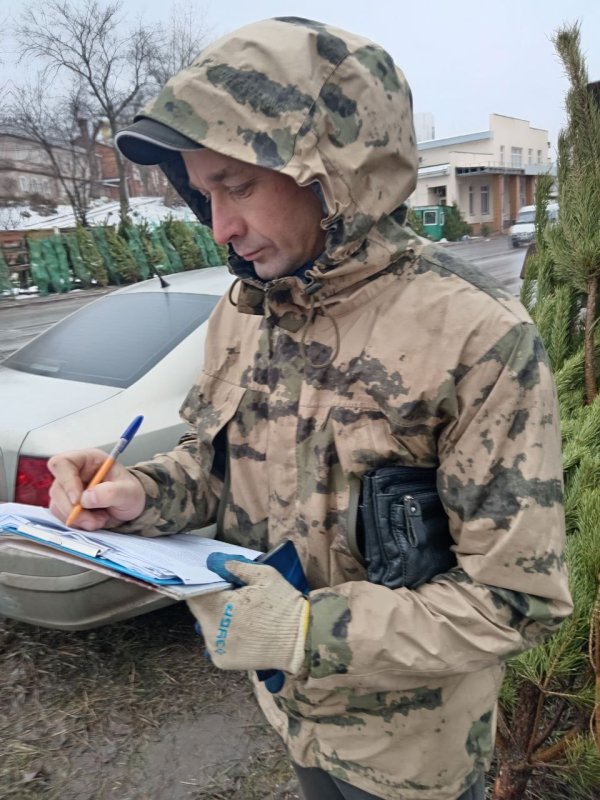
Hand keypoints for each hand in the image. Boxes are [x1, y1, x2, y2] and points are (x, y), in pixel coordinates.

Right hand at [47, 449, 145, 529]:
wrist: (129, 507)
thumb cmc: (129, 492)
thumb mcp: (128, 492)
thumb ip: (110, 493)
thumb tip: (86, 498)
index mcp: (87, 460)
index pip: (62, 463)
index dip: (66, 481)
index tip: (77, 500)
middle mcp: (73, 473)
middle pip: (57, 489)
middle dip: (73, 509)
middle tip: (94, 519)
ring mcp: (67, 489)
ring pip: (57, 506)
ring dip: (77, 518)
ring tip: (100, 519)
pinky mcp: (66, 505)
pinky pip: (61, 517)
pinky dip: (78, 523)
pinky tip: (94, 521)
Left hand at [187, 554, 308, 673]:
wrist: (302, 640)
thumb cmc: (284, 605)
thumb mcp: (265, 575)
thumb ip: (237, 567)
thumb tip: (215, 561)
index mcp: (219, 607)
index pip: (196, 593)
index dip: (203, 583)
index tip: (213, 580)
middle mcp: (212, 630)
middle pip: (200, 610)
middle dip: (212, 601)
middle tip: (232, 595)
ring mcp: (215, 649)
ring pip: (207, 626)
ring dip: (217, 618)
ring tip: (238, 613)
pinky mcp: (222, 661)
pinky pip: (215, 642)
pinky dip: (224, 634)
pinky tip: (241, 629)